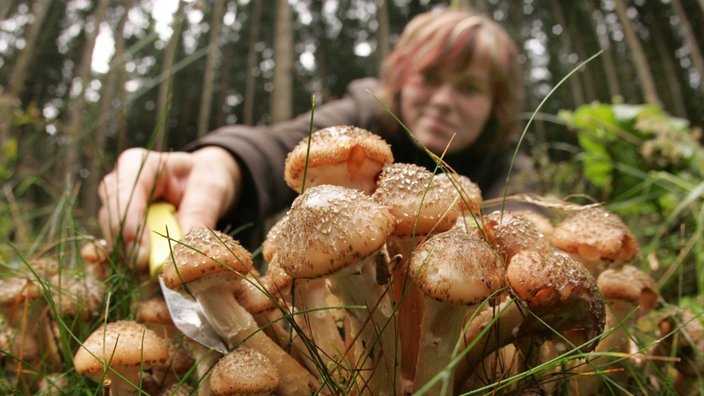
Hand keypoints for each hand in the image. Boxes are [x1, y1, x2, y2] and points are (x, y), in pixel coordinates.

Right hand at [98, 146, 240, 266]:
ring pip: (112, 239)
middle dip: (129, 249)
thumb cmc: (204, 180)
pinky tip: (136, 277)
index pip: (124, 196)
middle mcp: (117, 185)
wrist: (202, 182)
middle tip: (148, 272)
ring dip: (129, 260)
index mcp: (137, 165)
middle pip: (112, 221)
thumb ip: (198, 217)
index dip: (130, 227)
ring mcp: (114, 208)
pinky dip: (128, 265)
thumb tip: (185, 251)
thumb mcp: (210, 191)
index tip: (141, 256)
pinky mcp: (119, 230)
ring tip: (149, 276)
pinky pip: (116, 251)